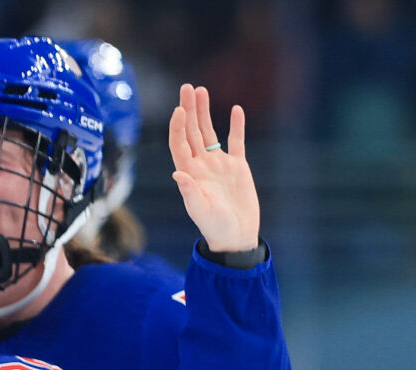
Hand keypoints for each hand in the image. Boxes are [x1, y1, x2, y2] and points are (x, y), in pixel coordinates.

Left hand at [168, 83, 259, 253]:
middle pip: (192, 131)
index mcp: (189, 173)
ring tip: (202, 90)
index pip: (179, 143)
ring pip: (210, 132)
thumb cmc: (215, 227)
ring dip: (205, 112)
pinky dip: (236, 126)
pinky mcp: (237, 167)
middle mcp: (201, 165)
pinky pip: (236, 142)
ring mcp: (219, 164)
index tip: (179, 109)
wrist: (237, 236)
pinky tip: (236, 109)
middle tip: (187, 87)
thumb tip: (178, 173)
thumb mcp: (201, 210)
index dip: (177, 126)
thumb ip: (190, 192)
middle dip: (189, 109)